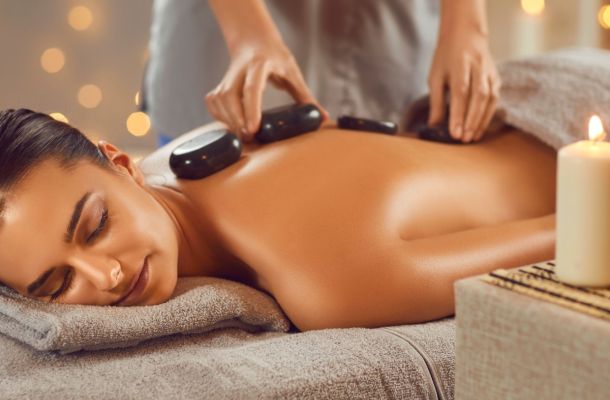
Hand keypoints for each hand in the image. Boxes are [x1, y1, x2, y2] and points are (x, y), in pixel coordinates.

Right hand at [205, 41, 327, 141]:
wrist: (253, 40)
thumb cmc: (276, 57)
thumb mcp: (293, 72)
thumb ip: (306, 96)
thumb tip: (323, 117)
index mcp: (259, 65)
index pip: (252, 89)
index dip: (251, 110)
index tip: (253, 130)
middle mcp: (239, 70)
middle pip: (229, 97)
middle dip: (236, 120)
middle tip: (249, 137)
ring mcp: (226, 78)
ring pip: (219, 101)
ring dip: (228, 121)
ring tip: (244, 135)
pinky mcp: (218, 86)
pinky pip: (213, 104)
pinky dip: (220, 118)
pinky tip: (232, 125)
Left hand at [427, 22, 500, 142]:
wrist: (465, 34)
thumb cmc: (446, 58)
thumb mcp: (435, 76)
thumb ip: (436, 101)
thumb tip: (434, 125)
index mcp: (459, 65)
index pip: (460, 93)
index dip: (458, 115)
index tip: (455, 133)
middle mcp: (478, 67)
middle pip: (478, 96)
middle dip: (471, 120)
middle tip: (464, 139)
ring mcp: (490, 71)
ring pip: (490, 98)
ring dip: (482, 120)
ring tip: (473, 137)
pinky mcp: (496, 77)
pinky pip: (496, 97)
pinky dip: (489, 114)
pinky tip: (481, 126)